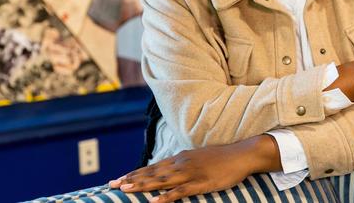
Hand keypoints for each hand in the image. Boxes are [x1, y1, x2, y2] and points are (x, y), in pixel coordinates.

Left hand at [109, 135, 279, 202]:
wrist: (241, 154)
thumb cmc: (220, 159)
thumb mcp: (196, 159)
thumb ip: (181, 166)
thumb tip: (167, 171)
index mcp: (179, 159)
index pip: (152, 167)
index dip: (135, 173)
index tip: (119, 178)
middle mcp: (180, 164)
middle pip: (152, 172)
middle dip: (131, 178)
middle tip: (112, 184)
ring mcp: (190, 173)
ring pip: (161, 180)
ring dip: (143, 185)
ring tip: (126, 190)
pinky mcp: (201, 183)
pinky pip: (180, 191)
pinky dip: (166, 197)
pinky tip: (155, 201)